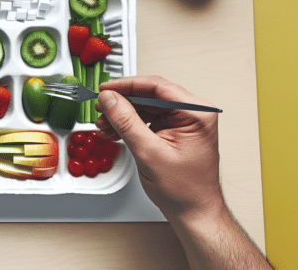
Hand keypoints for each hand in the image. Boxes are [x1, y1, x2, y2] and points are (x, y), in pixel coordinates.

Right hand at [95, 76, 222, 218]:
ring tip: (105, 124)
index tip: (106, 88)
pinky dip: (129, 124)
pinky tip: (115, 130)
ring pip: (146, 106)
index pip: (157, 86)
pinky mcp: (174, 130)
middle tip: (101, 107)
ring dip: (123, 114)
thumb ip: (126, 122)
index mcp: (196, 113)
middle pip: (150, 95)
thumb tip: (110, 99)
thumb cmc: (185, 189)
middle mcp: (193, 113)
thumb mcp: (149, 152)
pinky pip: (148, 118)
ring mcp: (183, 121)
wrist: (193, 211)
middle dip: (122, 103)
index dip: (127, 85)